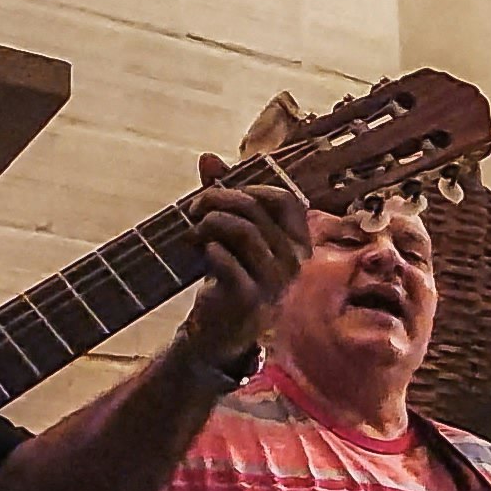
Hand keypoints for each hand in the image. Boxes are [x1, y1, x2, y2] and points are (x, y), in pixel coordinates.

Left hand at [181, 167, 306, 366]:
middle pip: (256, 209)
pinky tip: (202, 254)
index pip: (284, 200)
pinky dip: (209, 250)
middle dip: (217, 200)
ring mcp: (275, 283)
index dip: (249, 189)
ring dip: (209, 223)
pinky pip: (227, 260)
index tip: (221, 194)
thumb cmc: (230, 277)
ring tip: (192, 232)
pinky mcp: (251, 300)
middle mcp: (294, 263)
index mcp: (298, 244)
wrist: (219, 333)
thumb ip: (224, 196)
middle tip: (193, 209)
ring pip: (242, 230)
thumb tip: (208, 157)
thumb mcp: (231, 235)